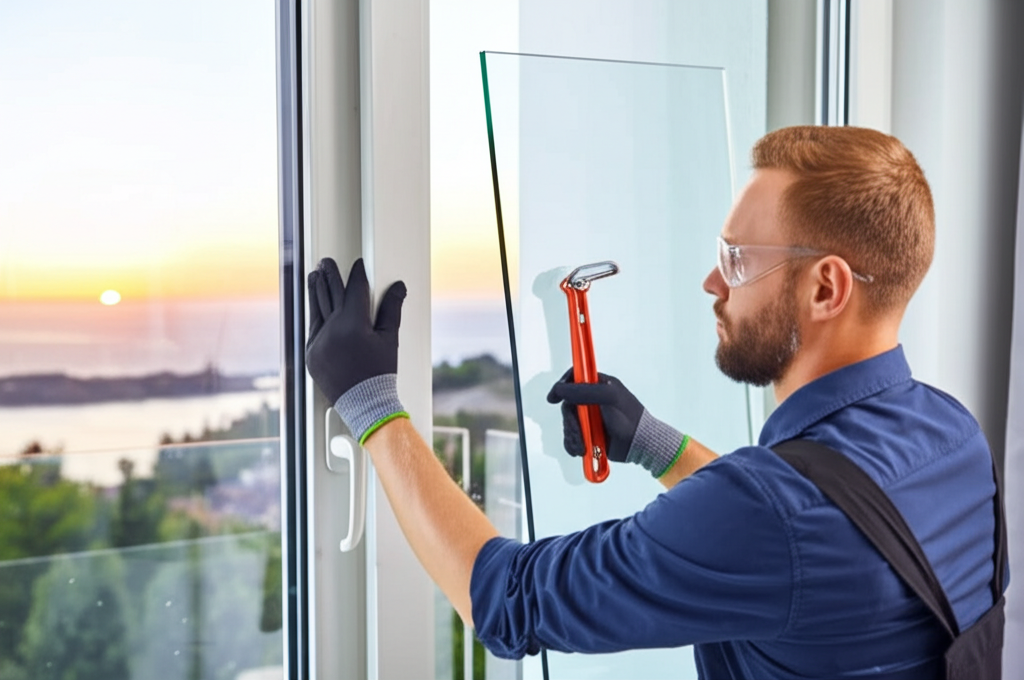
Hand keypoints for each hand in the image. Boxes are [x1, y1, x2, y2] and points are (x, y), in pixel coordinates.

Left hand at [306, 257, 407, 441]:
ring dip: (315, 289)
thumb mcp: (390, 339)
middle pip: (330, 293)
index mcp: (353, 324)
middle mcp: (332, 331)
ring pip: (316, 308)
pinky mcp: (310, 353)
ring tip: (315, 275)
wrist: (365, 404)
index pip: (355, 289)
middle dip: (330, 275)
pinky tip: (315, 305)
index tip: (357, 265)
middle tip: (327, 262)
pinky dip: (315, 314)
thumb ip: (392, 309)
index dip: (357, 274)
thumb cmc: (380, 374)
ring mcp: (318, 342)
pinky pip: (312, 327)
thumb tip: (398, 288)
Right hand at [545, 369, 643, 462]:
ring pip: (568, 423)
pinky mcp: (589, 434)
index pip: (574, 378)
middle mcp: (592, 400)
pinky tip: (580, 450)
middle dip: (570, 421)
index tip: (553, 398)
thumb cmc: (629, 419)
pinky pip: (571, 438)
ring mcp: (590, 418)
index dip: (562, 386)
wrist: (640, 445)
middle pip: (567, 405)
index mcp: (599, 385)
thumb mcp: (608, 398)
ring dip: (572, 436)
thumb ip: (584, 391)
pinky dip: (572, 445)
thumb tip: (560, 389)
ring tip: (583, 445)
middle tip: (578, 431)